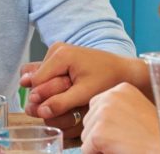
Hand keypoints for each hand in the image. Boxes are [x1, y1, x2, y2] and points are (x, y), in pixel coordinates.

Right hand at [21, 43, 147, 135]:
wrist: (122, 70)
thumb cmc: (107, 80)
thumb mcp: (85, 94)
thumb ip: (61, 102)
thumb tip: (39, 111)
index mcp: (60, 55)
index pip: (36, 81)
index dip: (42, 98)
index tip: (55, 108)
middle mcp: (55, 49)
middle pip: (36, 78)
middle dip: (46, 93)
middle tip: (66, 101)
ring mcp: (57, 50)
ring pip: (40, 76)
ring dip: (49, 89)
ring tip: (68, 94)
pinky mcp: (60, 55)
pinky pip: (46, 72)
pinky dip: (52, 83)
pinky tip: (65, 89)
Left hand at [80, 83, 159, 153]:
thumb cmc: (158, 135)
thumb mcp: (139, 110)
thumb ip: (118, 108)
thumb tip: (98, 119)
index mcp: (121, 89)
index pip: (97, 105)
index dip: (105, 123)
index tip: (122, 130)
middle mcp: (110, 96)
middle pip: (89, 119)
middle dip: (100, 133)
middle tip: (123, 140)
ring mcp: (103, 114)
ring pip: (86, 134)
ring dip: (99, 144)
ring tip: (123, 145)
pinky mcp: (99, 133)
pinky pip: (87, 149)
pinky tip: (118, 151)